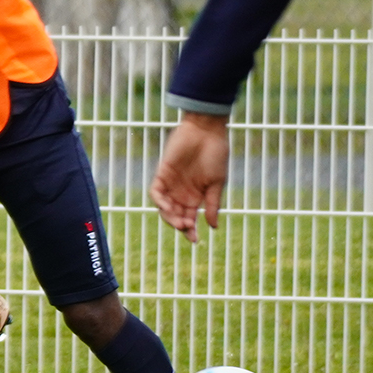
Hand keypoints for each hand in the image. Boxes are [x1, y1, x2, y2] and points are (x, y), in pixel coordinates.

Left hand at [150, 112, 230, 242]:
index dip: (190, 230)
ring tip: (179, 221)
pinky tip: (167, 207)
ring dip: (169, 216)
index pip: (189, 218)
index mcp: (196, 197)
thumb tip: (213, 226)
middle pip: (175, 215)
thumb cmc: (215, 154)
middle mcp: (181, 193)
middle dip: (179, 225)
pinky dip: (159, 201)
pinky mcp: (162, 174)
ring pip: (164, 207)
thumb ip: (213, 204)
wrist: (206, 132)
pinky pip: (156, 192)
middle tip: (186, 227)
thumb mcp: (216, 183)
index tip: (194, 240)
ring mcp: (171, 184)